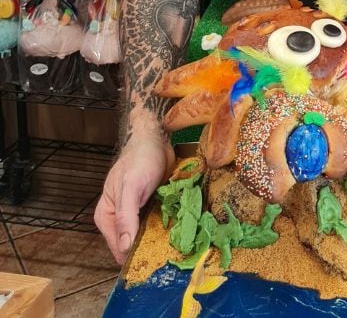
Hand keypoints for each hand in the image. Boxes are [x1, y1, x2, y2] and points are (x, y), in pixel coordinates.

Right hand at [95, 124, 172, 264]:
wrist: (154, 139)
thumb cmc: (139, 160)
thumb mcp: (131, 188)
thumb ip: (127, 218)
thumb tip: (123, 247)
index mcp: (108, 217)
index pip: (118, 248)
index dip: (134, 257)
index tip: (155, 264)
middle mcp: (121, 219)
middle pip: (133, 244)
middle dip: (151, 249)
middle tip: (173, 256)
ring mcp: (137, 214)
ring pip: (149, 235)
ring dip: (163, 240)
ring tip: (181, 245)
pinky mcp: (153, 207)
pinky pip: (160, 223)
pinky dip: (169, 227)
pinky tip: (182, 231)